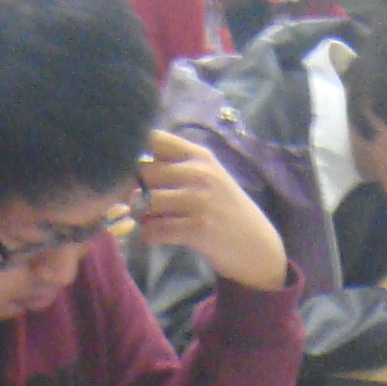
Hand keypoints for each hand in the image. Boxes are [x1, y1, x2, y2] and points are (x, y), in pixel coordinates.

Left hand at [139, 127, 288, 290]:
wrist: (256, 246)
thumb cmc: (224, 210)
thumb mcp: (208, 177)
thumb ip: (175, 166)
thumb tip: (130, 163)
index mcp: (199, 155)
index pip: (154, 139)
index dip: (133, 153)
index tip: (132, 170)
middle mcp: (199, 173)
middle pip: (143, 172)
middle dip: (131, 191)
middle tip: (135, 205)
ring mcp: (199, 200)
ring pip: (145, 202)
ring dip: (139, 215)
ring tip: (147, 221)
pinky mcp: (198, 228)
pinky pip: (155, 230)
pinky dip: (148, 236)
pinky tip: (154, 237)